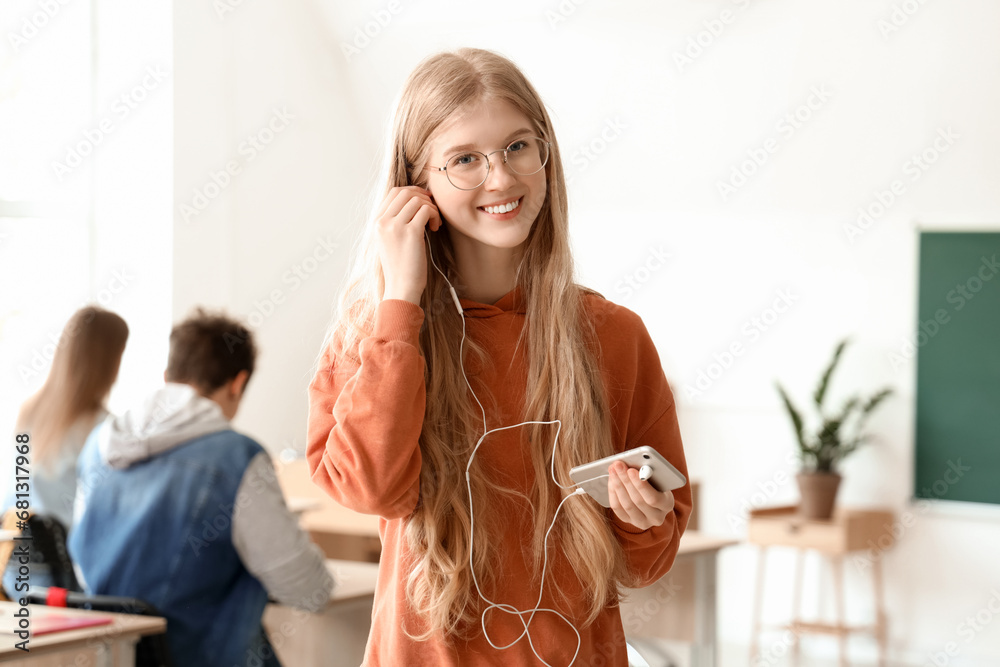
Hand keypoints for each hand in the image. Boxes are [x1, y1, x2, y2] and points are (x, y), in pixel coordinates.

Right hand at [375, 186, 442, 303]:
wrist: (401, 287)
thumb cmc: (400, 266)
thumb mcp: (390, 240)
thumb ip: (395, 221)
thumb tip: (413, 202)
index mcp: (377, 222)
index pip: (394, 192)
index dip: (412, 191)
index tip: (424, 200)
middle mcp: (383, 222)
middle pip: (406, 192)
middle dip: (423, 197)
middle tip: (432, 209)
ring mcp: (395, 226)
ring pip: (418, 200)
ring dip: (431, 208)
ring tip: (433, 223)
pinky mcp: (411, 232)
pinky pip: (426, 211)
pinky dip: (434, 215)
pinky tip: (434, 228)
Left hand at [608, 461, 673, 529]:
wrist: (652, 496)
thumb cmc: (657, 482)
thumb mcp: (658, 478)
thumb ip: (648, 474)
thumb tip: (630, 466)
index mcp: (667, 505)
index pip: (654, 498)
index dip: (641, 485)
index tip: (631, 470)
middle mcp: (656, 517)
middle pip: (637, 500)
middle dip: (625, 480)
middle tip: (618, 465)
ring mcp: (642, 522)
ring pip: (626, 504)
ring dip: (617, 484)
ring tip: (613, 470)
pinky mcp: (629, 521)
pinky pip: (618, 508)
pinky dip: (613, 493)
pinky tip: (611, 480)